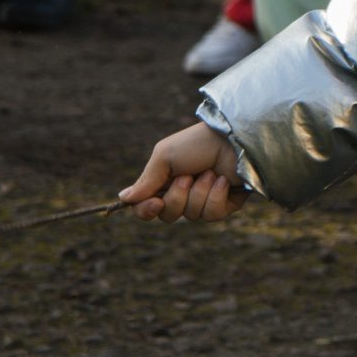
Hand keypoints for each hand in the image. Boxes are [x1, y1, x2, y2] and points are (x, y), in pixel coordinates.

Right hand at [122, 122, 244, 222]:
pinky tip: (223, 181)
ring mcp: (204, 200)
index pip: (147, 209)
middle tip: (188, 177)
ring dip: (199, 193)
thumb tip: (123, 199)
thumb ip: (146, 181)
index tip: (155, 202)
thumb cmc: (197, 143)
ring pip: (191, 216)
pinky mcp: (225, 205)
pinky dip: (216, 197)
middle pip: (168, 216)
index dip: (146, 211)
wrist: (233, 139)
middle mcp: (183, 194)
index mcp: (165, 181)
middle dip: (177, 197)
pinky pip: (212, 215)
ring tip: (210, 173)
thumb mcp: (165, 156)